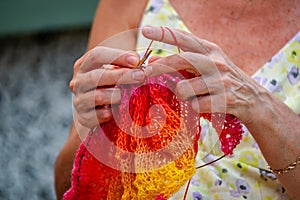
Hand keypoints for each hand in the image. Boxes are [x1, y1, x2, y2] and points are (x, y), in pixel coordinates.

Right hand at [70, 46, 145, 128]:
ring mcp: (79, 100)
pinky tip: (120, 110)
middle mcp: (78, 82)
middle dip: (121, 75)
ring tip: (129, 95)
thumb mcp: (114, 70)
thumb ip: (125, 64)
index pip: (96, 55)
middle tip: (140, 76)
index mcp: (83, 65)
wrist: (96, 110)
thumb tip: (139, 60)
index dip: (117, 56)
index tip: (136, 60)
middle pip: (97, 76)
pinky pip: (100, 115)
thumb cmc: (109, 85)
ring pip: (98, 96)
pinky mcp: (84, 117)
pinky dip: (112, 113)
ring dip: (117, 95)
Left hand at [142, 26, 266, 124]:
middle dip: (160, 67)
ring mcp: (221, 80)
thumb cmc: (222, 80)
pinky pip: (195, 106)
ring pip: (184, 89)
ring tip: (193, 96)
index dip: (164, 34)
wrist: (253, 99)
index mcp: (210, 50)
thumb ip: (182, 63)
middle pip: (181, 60)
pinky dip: (195, 108)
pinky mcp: (225, 99)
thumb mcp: (206, 66)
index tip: (146, 30)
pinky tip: (205, 106)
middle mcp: (216, 62)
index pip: (184, 38)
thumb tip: (151, 63)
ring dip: (182, 96)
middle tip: (145, 73)